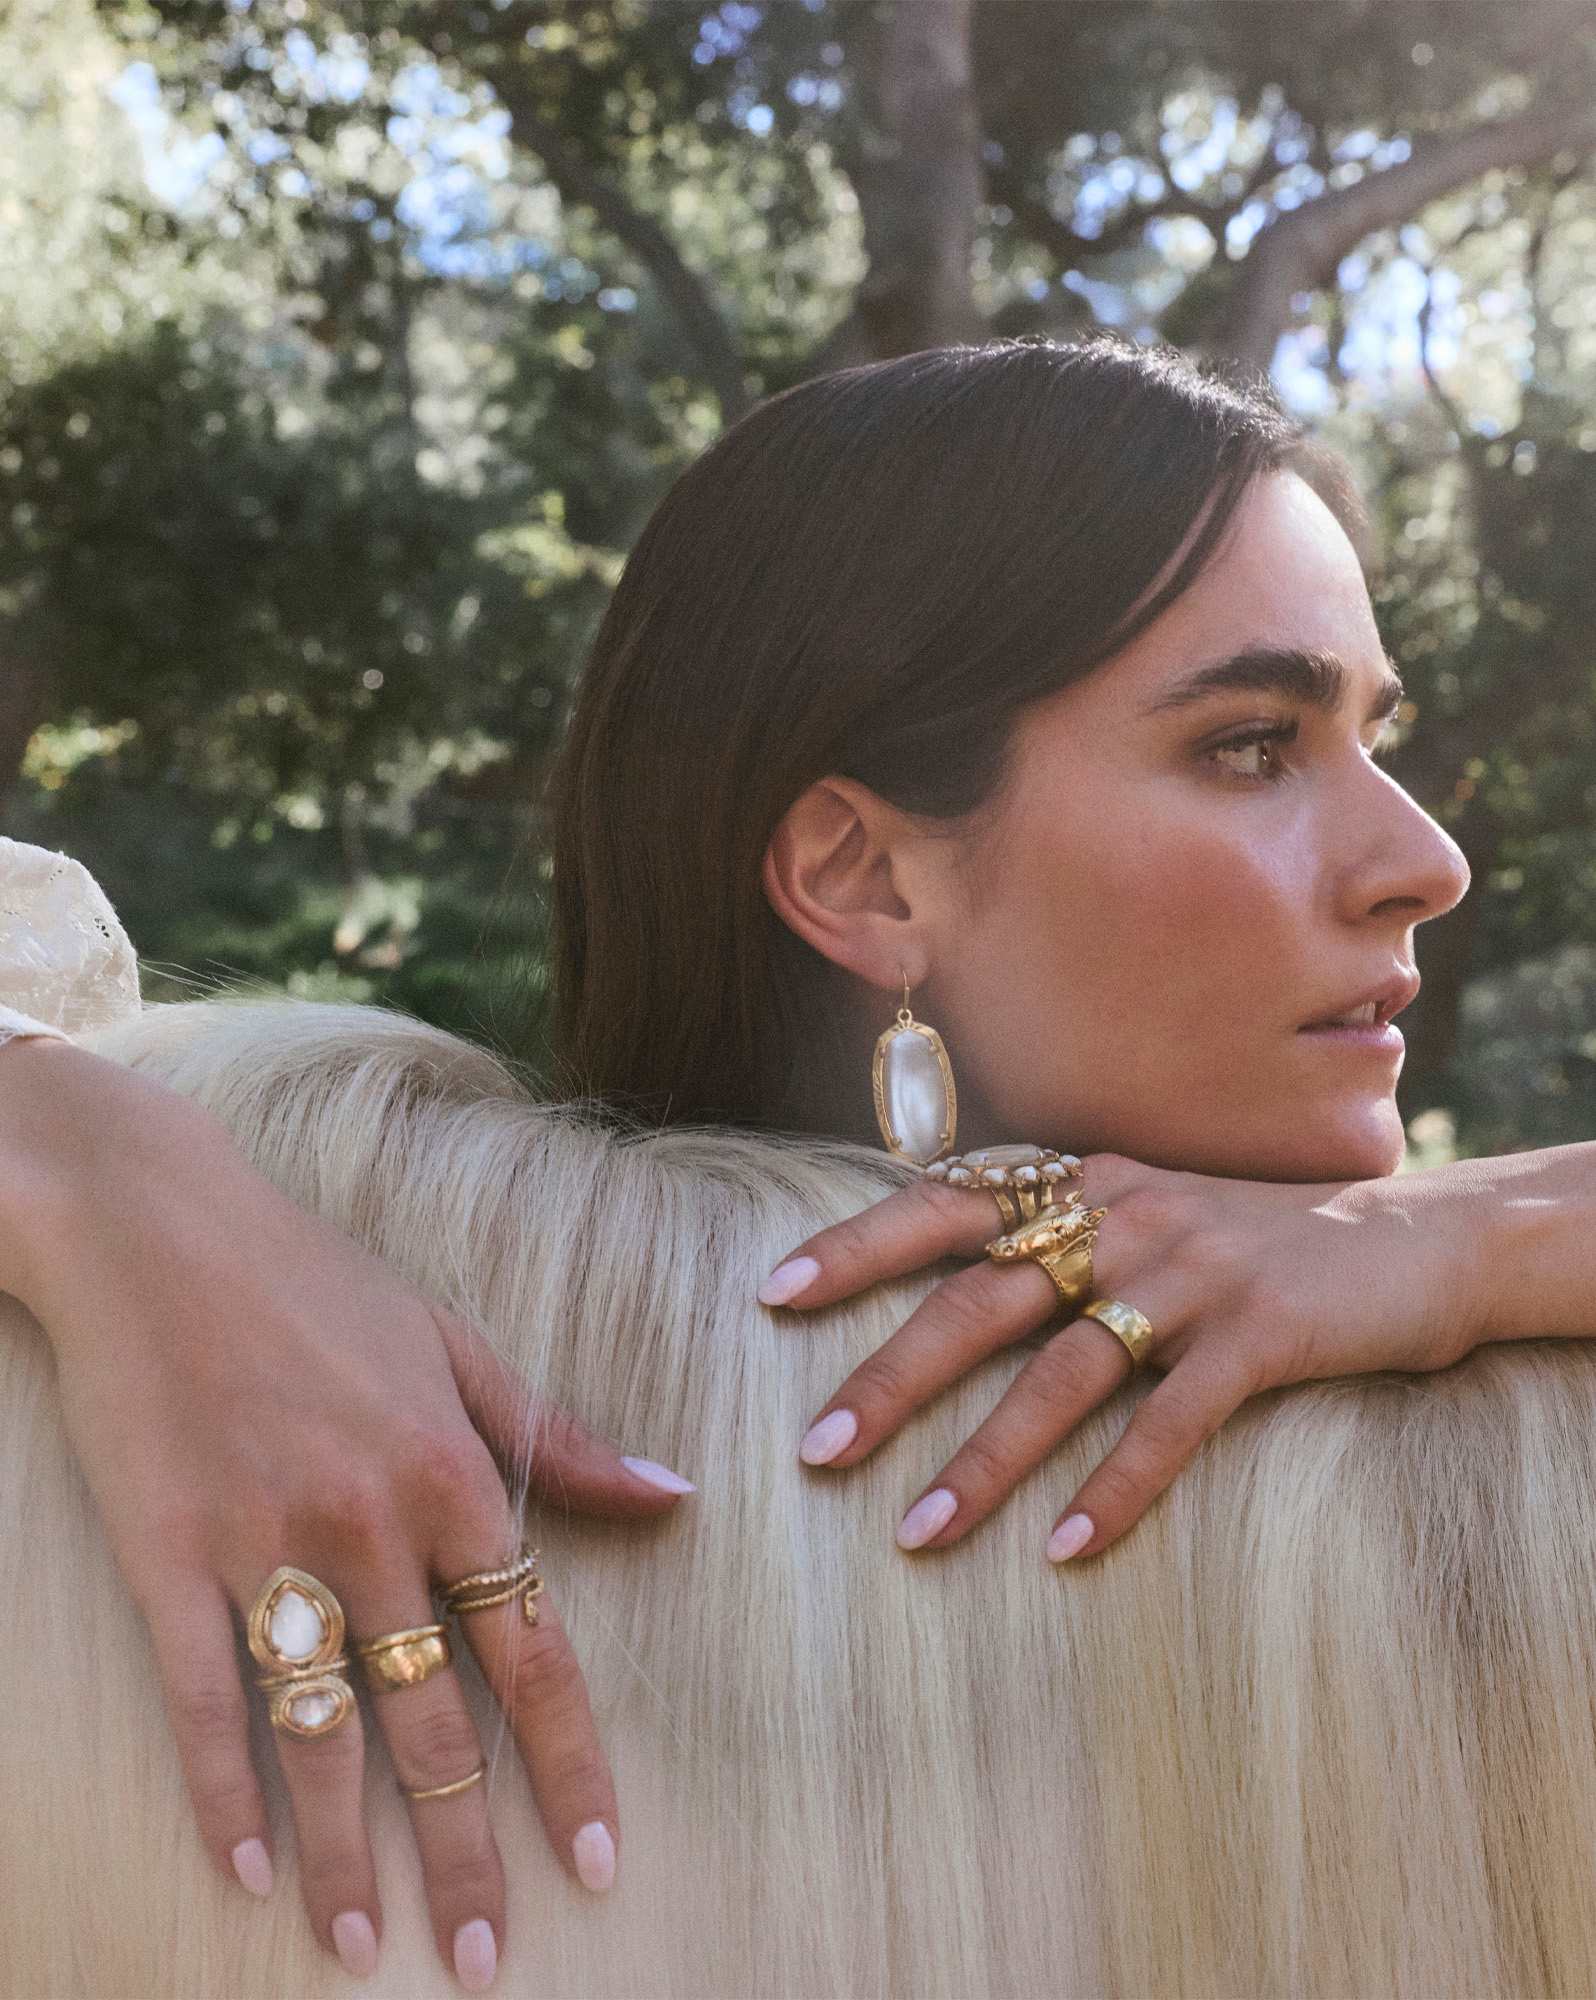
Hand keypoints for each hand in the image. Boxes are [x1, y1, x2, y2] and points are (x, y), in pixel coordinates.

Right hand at [0, 1039, 693, 1986]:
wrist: (161, 1229)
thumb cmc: (319, 1285)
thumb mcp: (456, 1345)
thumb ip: (559, 1438)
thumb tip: (673, 1496)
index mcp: (454, 1472)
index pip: (536, 1648)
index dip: (572, 1764)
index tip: (598, 1859)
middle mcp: (374, 1522)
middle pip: (436, 1717)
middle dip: (469, 1848)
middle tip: (486, 1958)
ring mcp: (267, 1542)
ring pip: (322, 1731)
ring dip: (347, 1852)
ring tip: (368, 1950)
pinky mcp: (169, 1554)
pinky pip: (203, 1698)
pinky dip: (224, 1791)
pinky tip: (245, 1871)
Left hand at [764, 1152, 1490, 1561]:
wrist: (1412, 1242)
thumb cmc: (1254, 1241)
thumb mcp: (1148, 1212)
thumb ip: (1058, 1232)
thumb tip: (944, 1287)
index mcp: (1085, 1182)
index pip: (948, 1204)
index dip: (858, 1245)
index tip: (774, 1292)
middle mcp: (1125, 1216)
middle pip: (981, 1299)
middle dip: (890, 1376)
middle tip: (815, 1450)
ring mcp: (1193, 1272)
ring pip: (1063, 1371)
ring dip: (985, 1458)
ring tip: (917, 1533)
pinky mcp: (1263, 1333)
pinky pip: (1172, 1421)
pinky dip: (1115, 1486)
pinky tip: (1064, 1549)